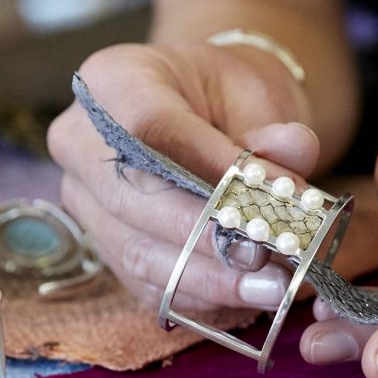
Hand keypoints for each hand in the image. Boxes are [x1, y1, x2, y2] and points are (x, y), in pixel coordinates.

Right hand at [47, 42, 320, 315]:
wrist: (204, 112)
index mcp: (113, 81)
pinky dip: (201, 295)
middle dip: (207, 236)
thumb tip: (296, 153)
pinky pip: (147, 283)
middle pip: (134, 200)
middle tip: (270, 254)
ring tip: (271, 287)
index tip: (268, 197)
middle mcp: (81, 142)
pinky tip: (246, 297)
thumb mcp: (256, 93)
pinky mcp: (104, 245)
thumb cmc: (226, 97)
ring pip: (138, 251)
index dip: (208, 169)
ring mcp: (85, 200)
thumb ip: (274, 129)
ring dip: (209, 278)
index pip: (151, 129)